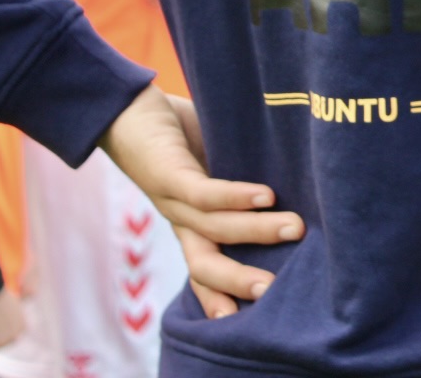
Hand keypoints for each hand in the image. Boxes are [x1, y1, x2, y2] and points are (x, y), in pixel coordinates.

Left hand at [100, 85, 303, 319]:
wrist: (121, 106)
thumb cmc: (176, 132)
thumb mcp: (215, 162)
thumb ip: (244, 178)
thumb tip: (299, 185)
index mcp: (191, 222)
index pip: (206, 268)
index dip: (224, 295)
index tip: (257, 314)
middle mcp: (180, 219)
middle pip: (205, 264)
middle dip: (237, 281)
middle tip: (273, 291)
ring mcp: (171, 200)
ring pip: (214, 229)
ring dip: (256, 231)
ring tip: (295, 229)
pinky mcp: (167, 174)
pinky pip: (203, 194)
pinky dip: (235, 197)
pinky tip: (265, 195)